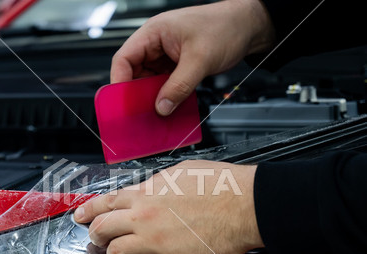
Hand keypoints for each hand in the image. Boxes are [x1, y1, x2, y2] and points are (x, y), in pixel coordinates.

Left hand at [74, 160, 263, 253]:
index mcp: (147, 193)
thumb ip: (157, 183)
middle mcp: (145, 217)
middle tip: (98, 239)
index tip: (79, 216)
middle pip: (103, 229)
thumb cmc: (220, 184)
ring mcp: (157, 241)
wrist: (246, 203)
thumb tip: (148, 190)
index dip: (88, 210)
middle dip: (95, 235)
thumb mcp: (181, 172)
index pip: (106, 202)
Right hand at [110, 0, 274, 115]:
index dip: (120, 82)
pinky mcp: (177, 67)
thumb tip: (162, 107)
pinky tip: (170, 107)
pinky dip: (166, 97)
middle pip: (134, 74)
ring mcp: (166, 56)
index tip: (122, 104)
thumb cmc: (225, 27)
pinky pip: (165, 85)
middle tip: (140, 114)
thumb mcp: (199, 59)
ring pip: (149, 82)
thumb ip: (179, 86)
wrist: (248, 27)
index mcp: (153, 33)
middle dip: (137, 95)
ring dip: (153, 98)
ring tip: (156, 113)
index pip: (124, 59)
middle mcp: (156, 44)